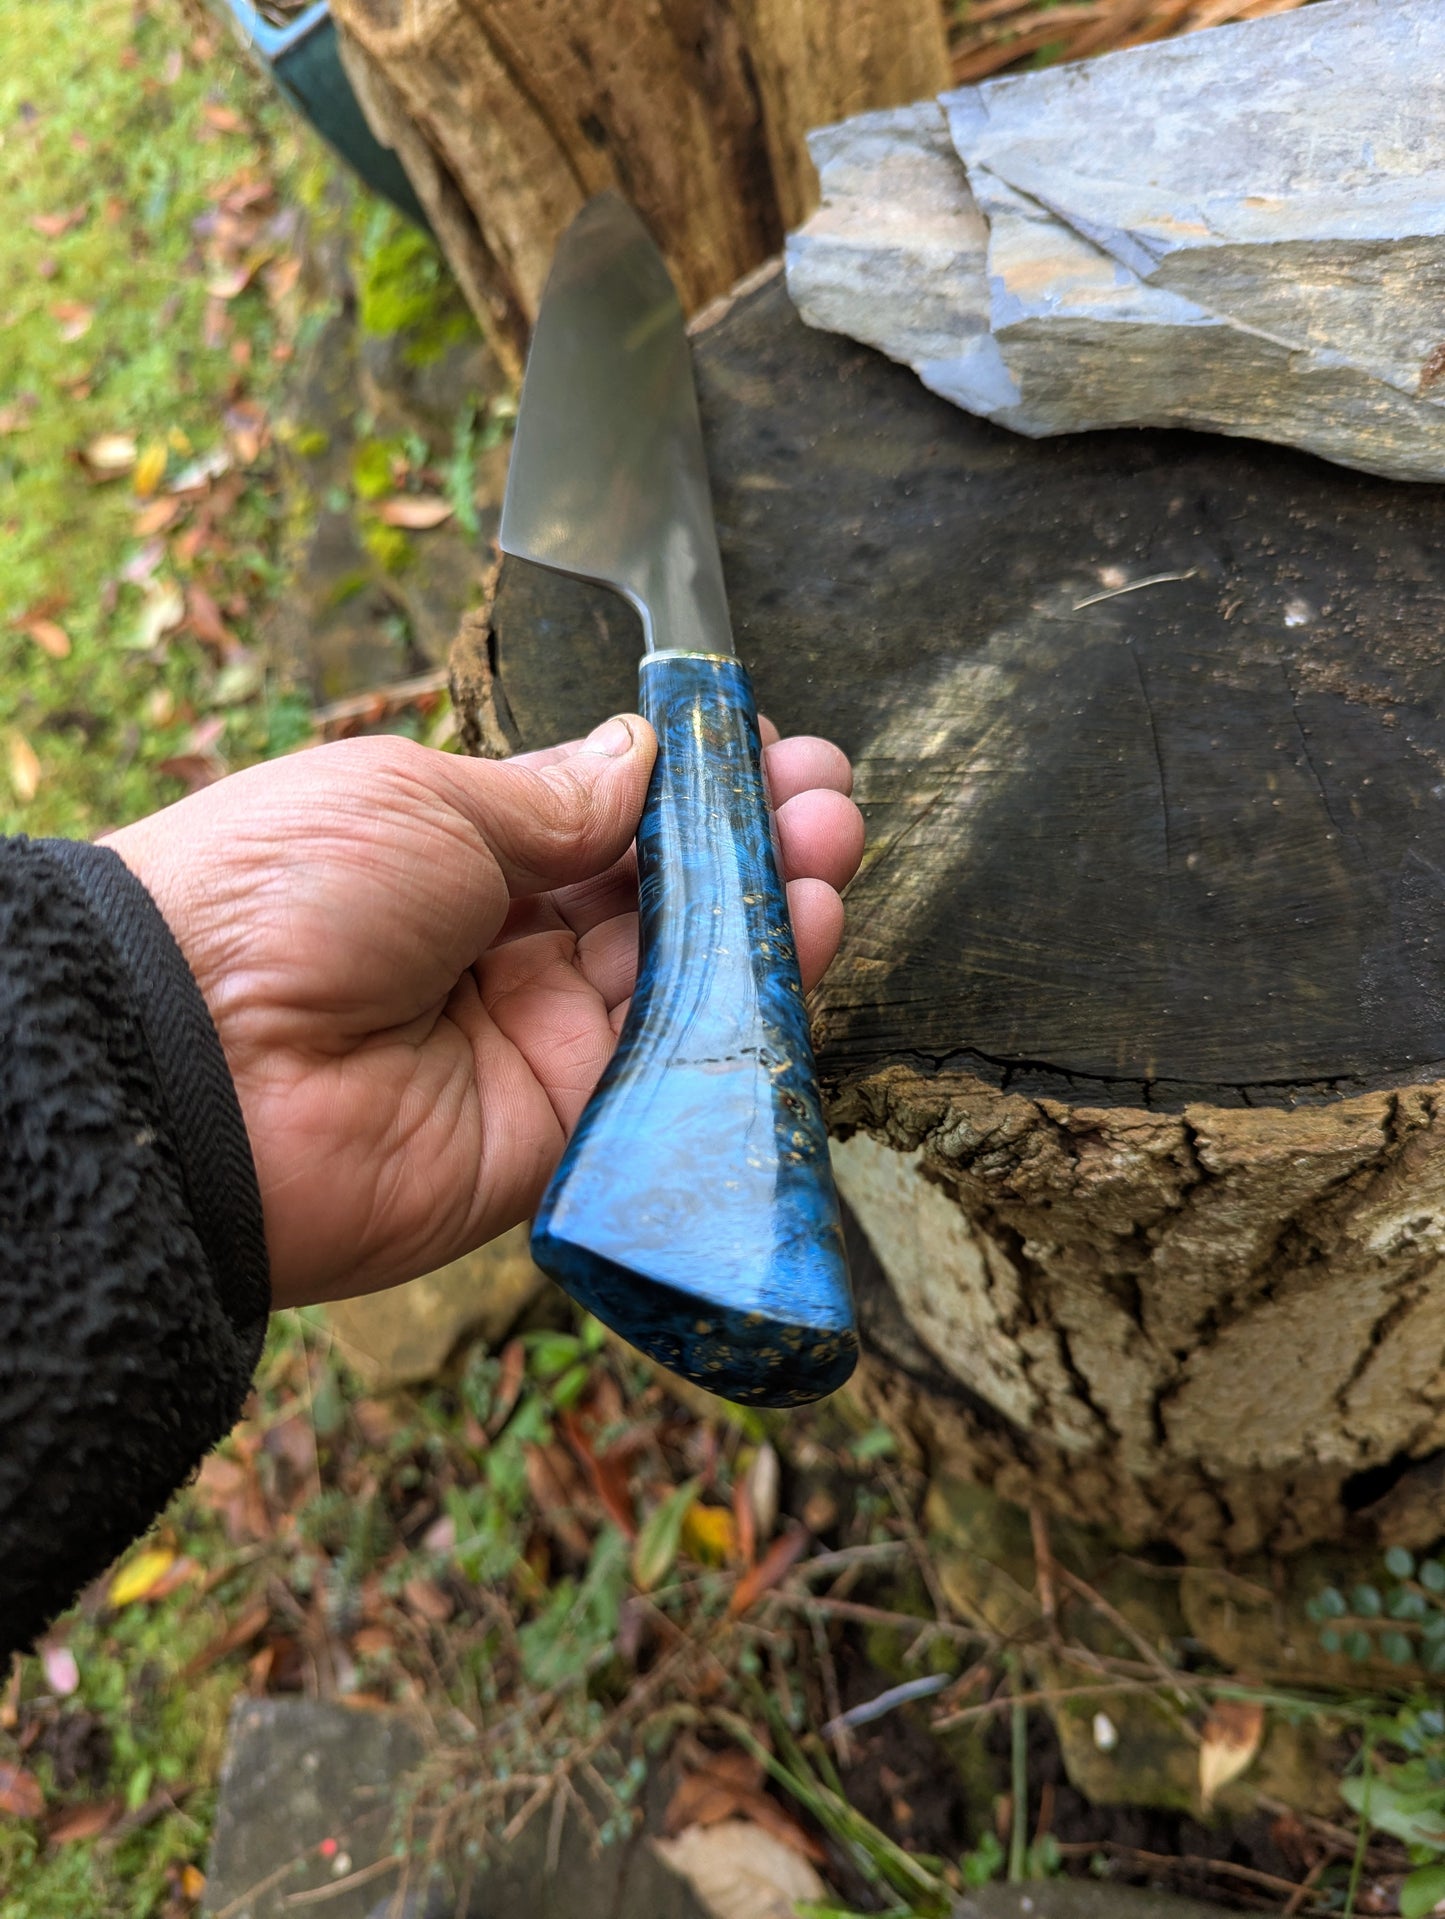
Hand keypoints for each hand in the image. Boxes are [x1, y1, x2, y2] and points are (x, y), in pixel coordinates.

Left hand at [105, 719, 863, 1308]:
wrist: (196, 1062)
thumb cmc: (285, 888)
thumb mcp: (424, 799)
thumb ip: (554, 798)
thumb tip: (644, 754)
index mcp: (456, 862)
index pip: (604, 827)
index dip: (687, 790)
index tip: (762, 748)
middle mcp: (504, 954)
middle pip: (659, 902)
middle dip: (749, 844)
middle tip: (827, 797)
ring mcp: (538, 1047)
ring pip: (682, 980)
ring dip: (767, 913)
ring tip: (832, 848)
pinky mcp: (566, 1134)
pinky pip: (672, 1069)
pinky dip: (745, 1005)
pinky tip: (806, 931)